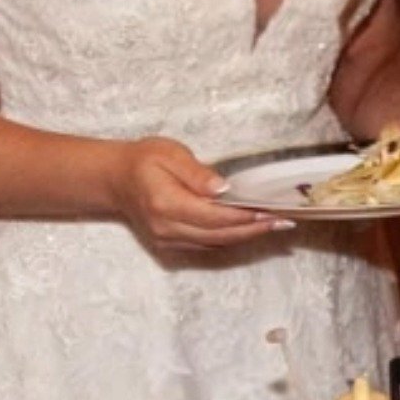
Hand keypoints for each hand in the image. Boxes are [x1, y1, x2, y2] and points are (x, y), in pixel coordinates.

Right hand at [108, 136, 291, 250]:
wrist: (115, 180)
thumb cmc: (143, 160)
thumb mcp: (169, 153)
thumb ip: (197, 172)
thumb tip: (224, 189)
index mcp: (166, 203)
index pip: (213, 216)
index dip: (244, 216)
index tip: (270, 210)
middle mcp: (167, 228)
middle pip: (219, 234)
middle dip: (253, 229)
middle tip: (284, 221)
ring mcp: (168, 240)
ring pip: (215, 243)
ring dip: (246, 235)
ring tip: (275, 225)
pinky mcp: (171, 245)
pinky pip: (207, 244)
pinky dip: (231, 237)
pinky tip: (250, 229)